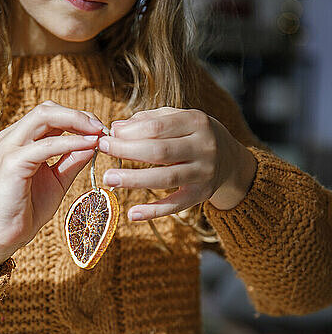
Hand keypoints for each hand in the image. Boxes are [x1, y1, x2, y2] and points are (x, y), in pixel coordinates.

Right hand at [0, 100, 104, 256]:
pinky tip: (89, 145)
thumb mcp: (59, 179)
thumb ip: (73, 159)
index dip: (78, 117)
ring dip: (76, 121)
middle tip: (103, 128)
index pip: (51, 114)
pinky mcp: (12, 162)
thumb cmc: (31, 207)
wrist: (8, 234)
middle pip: (48, 109)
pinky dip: (70, 142)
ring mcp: (10, 147)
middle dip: (79, 115)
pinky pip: (46, 145)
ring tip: (98, 132)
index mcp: (21, 139)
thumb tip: (95, 142)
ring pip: (44, 117)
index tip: (102, 130)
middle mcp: (12, 137)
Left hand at [98, 107, 257, 220]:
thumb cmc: (194, 135)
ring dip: (134, 179)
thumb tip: (117, 128)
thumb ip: (149, 120)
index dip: (130, 132)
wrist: (230, 159)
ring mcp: (204, 173)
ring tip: (109, 178)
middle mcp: (203, 147)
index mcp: (196, 122)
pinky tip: (132, 214)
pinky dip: (153, 211)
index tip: (108, 134)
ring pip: (165, 178)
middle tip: (103, 150)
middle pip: (160, 152)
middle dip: (127, 151)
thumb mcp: (179, 119)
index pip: (158, 127)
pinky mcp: (201, 195)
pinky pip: (175, 205)